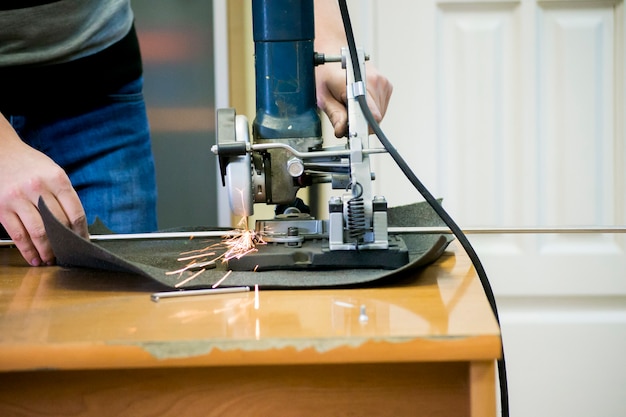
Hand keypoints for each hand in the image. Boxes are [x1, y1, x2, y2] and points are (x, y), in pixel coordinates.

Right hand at [0, 115, 87, 265]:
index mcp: (56, 179)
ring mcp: (18, 198)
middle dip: (65, 243)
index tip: (83, 242)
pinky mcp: (1, 208)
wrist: (2, 152)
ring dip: (46, 251)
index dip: (81, 232)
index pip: (75, 212)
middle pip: (58, 224)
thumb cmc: (32, 165)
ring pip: (38, 232)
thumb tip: (75, 226)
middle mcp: (37, 188)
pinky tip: (34, 258)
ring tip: (51, 260)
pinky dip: (27, 250)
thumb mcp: (54, 172)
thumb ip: (65, 196)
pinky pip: (18, 234)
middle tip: (69, 255)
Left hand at [313, 0, 392, 136]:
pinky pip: (381, 108)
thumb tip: (342, 130)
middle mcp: (377, 82)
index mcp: (361, 83)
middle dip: (360, 123)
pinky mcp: (386, 86)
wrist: (333, 52)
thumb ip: (335, 114)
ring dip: (365, 117)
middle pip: (375, 119)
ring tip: (349, 106)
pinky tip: (358, 102)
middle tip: (343, 117)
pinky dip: (370, 110)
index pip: (372, 116)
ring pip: (379, 115)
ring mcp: (384, 83)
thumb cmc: (326, 72)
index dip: (360, 128)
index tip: (351, 132)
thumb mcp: (323, 95)